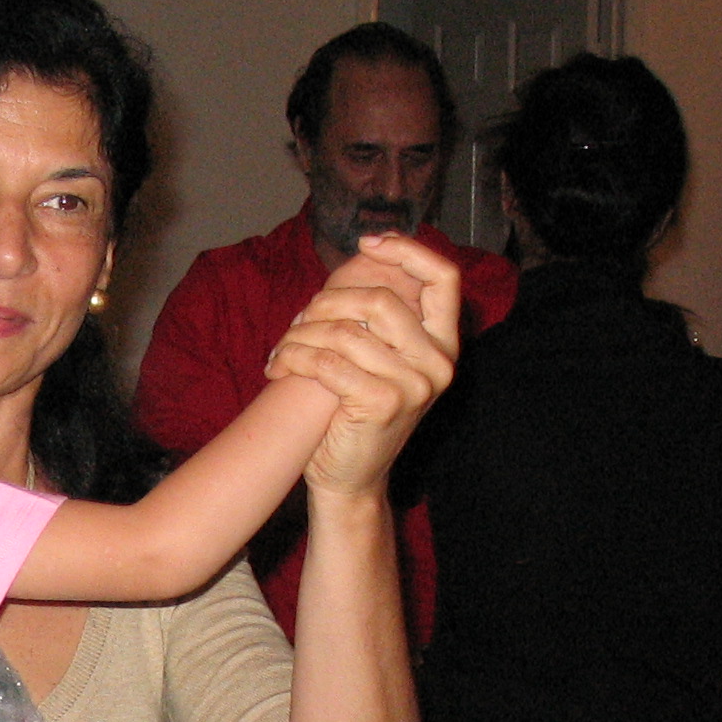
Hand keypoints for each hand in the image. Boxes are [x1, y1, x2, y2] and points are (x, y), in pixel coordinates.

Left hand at [279, 239, 460, 502]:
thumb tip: (366, 251)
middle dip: (326, 303)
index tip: (367, 244)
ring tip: (281, 349)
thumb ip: (378, 315)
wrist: (350, 478)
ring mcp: (415, 385)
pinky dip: (293, 359)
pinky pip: (328, 361)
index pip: (444, 278)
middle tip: (297, 321)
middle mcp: (439, 363)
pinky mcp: (383, 403)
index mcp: (443, 345)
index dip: (407, 252)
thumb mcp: (378, 359)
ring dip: (300, 335)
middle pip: (379, 298)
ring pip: (345, 330)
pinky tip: (277, 367)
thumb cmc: (355, 413)